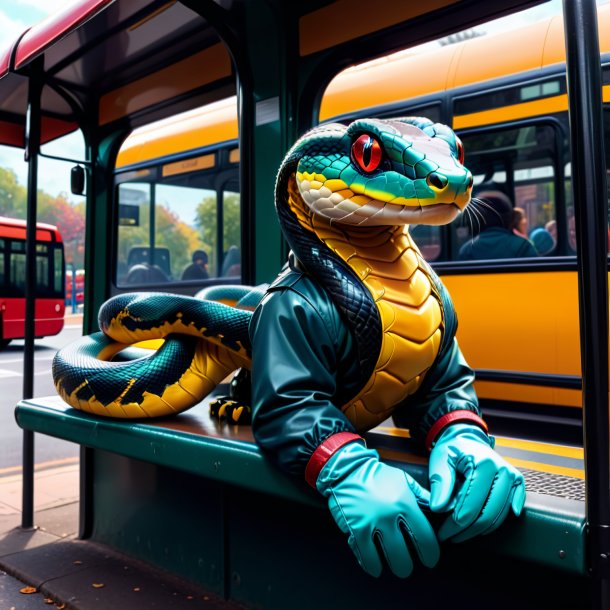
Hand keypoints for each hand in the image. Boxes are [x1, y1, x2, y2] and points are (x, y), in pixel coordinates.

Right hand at [316, 441, 439, 577]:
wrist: (348, 469)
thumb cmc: (378, 475)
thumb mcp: (404, 479)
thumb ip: (422, 496)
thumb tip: (442, 508)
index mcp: (405, 503)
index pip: (424, 537)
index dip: (430, 553)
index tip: (430, 559)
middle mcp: (389, 515)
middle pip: (404, 555)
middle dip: (407, 566)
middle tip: (407, 566)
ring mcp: (371, 523)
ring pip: (386, 559)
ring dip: (392, 567)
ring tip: (393, 566)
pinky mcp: (355, 528)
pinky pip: (366, 556)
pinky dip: (371, 565)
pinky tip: (374, 566)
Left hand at [428, 423, 525, 542]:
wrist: (466, 438)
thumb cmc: (452, 450)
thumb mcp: (440, 461)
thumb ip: (440, 484)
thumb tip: (438, 508)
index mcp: (483, 464)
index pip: (470, 505)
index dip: (455, 524)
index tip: (443, 533)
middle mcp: (503, 471)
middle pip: (487, 514)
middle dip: (467, 531)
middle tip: (450, 538)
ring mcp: (512, 477)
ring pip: (499, 515)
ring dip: (480, 530)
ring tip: (461, 535)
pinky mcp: (517, 482)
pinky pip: (512, 508)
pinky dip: (499, 520)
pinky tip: (486, 529)